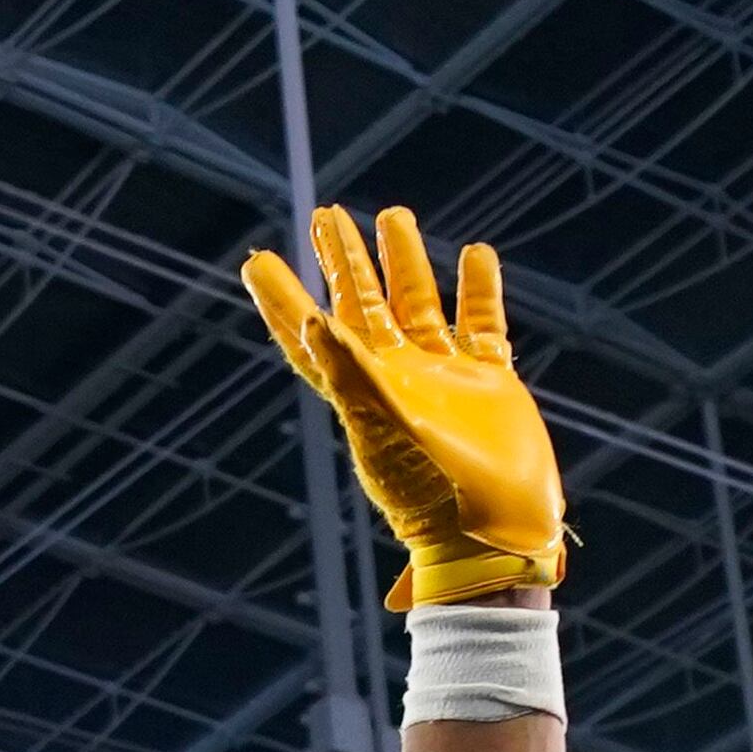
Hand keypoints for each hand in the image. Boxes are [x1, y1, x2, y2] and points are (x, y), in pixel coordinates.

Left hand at [242, 207, 564, 607]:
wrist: (495, 536)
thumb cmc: (432, 495)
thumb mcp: (385, 431)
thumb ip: (351, 376)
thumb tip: (314, 322)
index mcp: (362, 391)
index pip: (310, 334)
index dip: (282, 299)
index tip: (257, 261)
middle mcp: (398, 379)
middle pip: (362, 306)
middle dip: (343, 262)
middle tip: (324, 214)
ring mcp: (446, 379)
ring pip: (419, 305)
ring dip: (404, 262)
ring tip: (393, 215)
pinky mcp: (492, 385)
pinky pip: (482, 324)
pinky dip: (479, 290)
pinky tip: (476, 255)